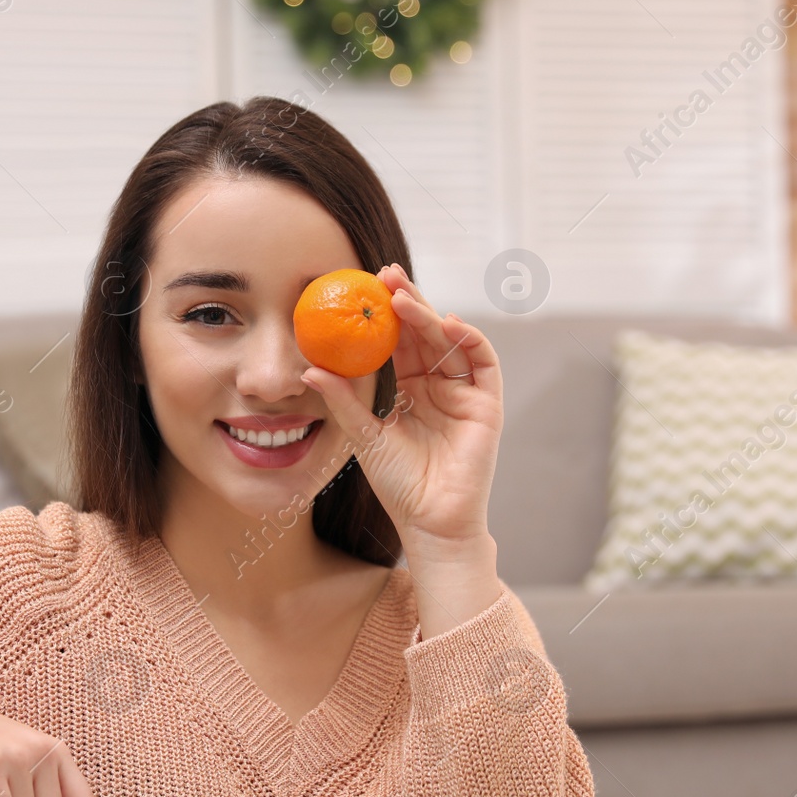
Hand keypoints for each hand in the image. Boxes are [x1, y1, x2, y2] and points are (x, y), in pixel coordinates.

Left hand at [300, 262, 502, 554]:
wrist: (430, 522)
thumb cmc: (397, 485)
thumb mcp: (363, 436)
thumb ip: (343, 401)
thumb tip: (309, 370)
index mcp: (406, 391)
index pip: (395, 344)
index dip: (382, 316)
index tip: (361, 288)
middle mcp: (435, 386)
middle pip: (423, 334)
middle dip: (406, 302)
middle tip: (385, 274)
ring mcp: (462, 393)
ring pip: (449, 341)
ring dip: (429, 315)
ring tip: (404, 297)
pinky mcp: (486, 404)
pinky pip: (483, 363)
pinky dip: (469, 339)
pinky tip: (447, 323)